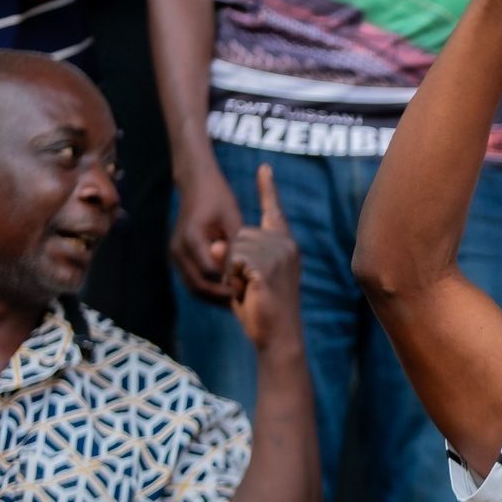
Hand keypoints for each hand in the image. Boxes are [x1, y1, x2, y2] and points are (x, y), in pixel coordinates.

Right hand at [170, 157, 244, 303]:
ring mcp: (176, 254)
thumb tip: (248, 269)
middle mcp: (179, 249)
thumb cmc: (218, 197)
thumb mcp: (233, 218)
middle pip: (198, 285)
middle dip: (221, 297)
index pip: (211, 272)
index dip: (229, 283)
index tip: (248, 288)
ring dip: (214, 297)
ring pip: (194, 287)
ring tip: (238, 301)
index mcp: (192, 237)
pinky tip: (229, 292)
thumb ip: (238, 244)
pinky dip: (209, 289)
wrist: (196, 184)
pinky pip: (193, 280)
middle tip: (244, 302)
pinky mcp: (180, 257)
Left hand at [225, 164, 301, 350]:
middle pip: (241, 233)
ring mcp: (278, 254)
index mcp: (286, 243)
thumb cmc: (264, 308)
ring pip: (234, 246)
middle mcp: (285, 244)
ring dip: (232, 272)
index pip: (274, 210)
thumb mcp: (246, 276)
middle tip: (250, 286)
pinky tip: (248, 292)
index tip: (264, 167)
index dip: (268, 188)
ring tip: (250, 290)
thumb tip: (215, 244)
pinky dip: (233, 279)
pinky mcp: (265, 266)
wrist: (279, 334)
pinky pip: (234, 260)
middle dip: (234, 261)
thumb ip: (233, 256)